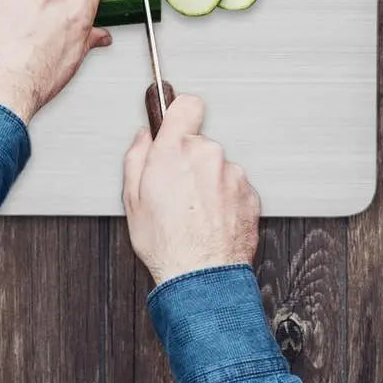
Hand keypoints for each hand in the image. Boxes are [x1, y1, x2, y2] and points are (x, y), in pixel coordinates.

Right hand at [122, 95, 259, 286]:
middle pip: (200, 142)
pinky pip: (234, 187)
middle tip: (177, 189)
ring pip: (218, 167)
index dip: (180, 113)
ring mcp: (232, 174)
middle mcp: (207, 155)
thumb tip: (143, 139)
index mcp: (175, 150)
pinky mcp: (250, 194)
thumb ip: (136, 156)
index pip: (187, 105)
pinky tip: (211, 220)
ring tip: (195, 212)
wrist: (201, 277)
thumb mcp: (132, 198)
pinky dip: (225, 199)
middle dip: (189, 160)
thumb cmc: (166, 243)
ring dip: (209, 181)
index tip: (176, 122)